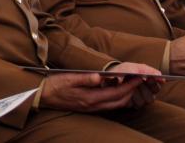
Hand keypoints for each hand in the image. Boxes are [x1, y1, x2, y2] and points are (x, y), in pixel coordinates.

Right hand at [39, 63, 157, 111]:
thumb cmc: (56, 85)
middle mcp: (93, 105)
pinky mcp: (89, 107)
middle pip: (119, 101)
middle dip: (132, 91)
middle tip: (141, 80)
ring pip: (115, 105)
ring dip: (126, 96)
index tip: (139, 77)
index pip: (116, 93)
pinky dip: (118, 99)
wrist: (43, 96)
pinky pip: (109, 106)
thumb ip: (86, 78)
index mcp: (90, 97)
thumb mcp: (69, 78)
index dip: (130, 85)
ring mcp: (92, 108)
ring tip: (133, 84)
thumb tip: (100, 77)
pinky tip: (119, 91)